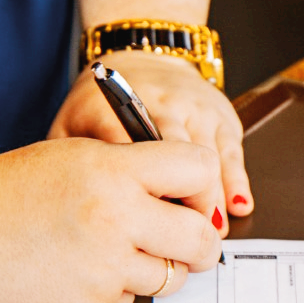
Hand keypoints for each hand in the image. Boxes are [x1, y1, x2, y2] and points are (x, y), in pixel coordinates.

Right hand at [0, 137, 222, 302]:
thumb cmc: (14, 191)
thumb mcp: (80, 156)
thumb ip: (139, 171)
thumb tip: (197, 200)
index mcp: (115, 174)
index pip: (200, 171)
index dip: (199, 186)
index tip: (190, 198)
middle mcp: (114, 224)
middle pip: (202, 242)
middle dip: (199, 243)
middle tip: (186, 241)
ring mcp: (102, 276)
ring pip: (169, 280)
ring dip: (153, 269)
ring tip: (110, 252)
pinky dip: (112, 294)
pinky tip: (76, 274)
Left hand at [49, 50, 253, 232]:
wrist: (143, 60)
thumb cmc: (101, 106)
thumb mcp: (71, 128)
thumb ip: (66, 164)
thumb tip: (67, 214)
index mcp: (113, 108)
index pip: (126, 153)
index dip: (138, 194)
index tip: (141, 229)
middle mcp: (158, 103)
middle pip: (174, 156)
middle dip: (183, 201)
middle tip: (182, 242)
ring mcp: (193, 107)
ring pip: (207, 157)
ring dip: (211, 198)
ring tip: (208, 234)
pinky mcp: (220, 115)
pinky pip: (230, 152)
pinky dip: (236, 181)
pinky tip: (237, 207)